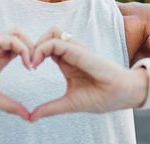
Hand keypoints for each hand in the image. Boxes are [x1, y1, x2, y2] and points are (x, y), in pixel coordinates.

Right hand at [0, 30, 33, 119]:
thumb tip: (28, 116)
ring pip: (19, 33)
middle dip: (36, 48)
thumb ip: (9, 105)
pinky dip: (22, 48)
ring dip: (30, 46)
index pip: (23, 50)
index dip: (33, 56)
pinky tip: (25, 62)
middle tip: (38, 65)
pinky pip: (10, 38)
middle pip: (24, 38)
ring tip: (31, 63)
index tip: (36, 72)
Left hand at [29, 28, 147, 121]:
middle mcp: (70, 52)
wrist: (122, 95)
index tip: (28, 69)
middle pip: (47, 35)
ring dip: (37, 44)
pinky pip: (56, 41)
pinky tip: (37, 63)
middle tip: (27, 63)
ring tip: (32, 62)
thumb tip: (31, 117)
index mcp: (66, 62)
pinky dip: (42, 48)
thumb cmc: (101, 97)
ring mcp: (75, 50)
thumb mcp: (69, 103)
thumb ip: (50, 108)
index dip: (34, 54)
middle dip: (32, 45)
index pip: (46, 47)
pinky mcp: (78, 51)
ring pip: (51, 32)